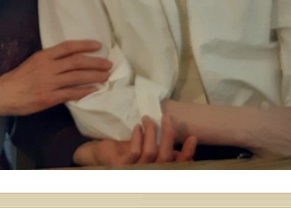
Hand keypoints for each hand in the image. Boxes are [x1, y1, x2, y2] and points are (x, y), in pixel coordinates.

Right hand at [0, 40, 110, 118]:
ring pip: (77, 77)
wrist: (3, 94)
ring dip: (94, 76)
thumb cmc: (17, 79)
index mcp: (44, 56)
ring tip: (106, 76)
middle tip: (108, 64)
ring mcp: (50, 82)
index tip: (99, 45)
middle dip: (95, 62)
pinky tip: (94, 90)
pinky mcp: (50, 97)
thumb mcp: (32, 62)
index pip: (68, 47)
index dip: (85, 45)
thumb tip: (67, 60)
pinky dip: (84, 91)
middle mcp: (48, 67)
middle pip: (77, 61)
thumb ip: (48, 60)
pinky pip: (71, 93)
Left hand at [72, 115, 198, 166]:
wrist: (99, 157)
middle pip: (166, 158)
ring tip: (147, 118)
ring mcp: (134, 171)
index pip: (177, 165)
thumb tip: (176, 138)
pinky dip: (138, 137)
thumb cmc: (125, 152)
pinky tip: (137, 127)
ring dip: (151, 132)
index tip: (192, 137)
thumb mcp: (146, 149)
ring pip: (150, 153)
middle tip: (167, 117)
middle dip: (169, 136)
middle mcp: (148, 173)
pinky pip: (134, 151)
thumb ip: (160, 148)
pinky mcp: (121, 166)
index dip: (187, 153)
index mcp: (156, 169)